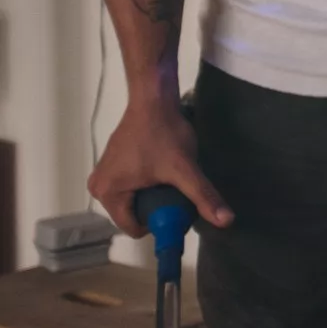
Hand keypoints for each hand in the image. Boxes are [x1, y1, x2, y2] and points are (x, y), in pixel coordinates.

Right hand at [89, 98, 231, 235]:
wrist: (153, 99)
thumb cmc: (165, 133)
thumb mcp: (184, 168)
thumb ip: (203, 196)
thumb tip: (227, 221)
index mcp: (107, 194)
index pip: (134, 228)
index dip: (158, 223)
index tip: (177, 207)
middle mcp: (98, 187)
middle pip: (132, 214)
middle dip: (155, 208)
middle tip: (176, 190)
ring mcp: (103, 174)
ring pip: (132, 200)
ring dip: (151, 195)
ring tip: (169, 177)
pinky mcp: (111, 163)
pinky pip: (129, 186)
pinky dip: (145, 184)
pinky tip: (161, 169)